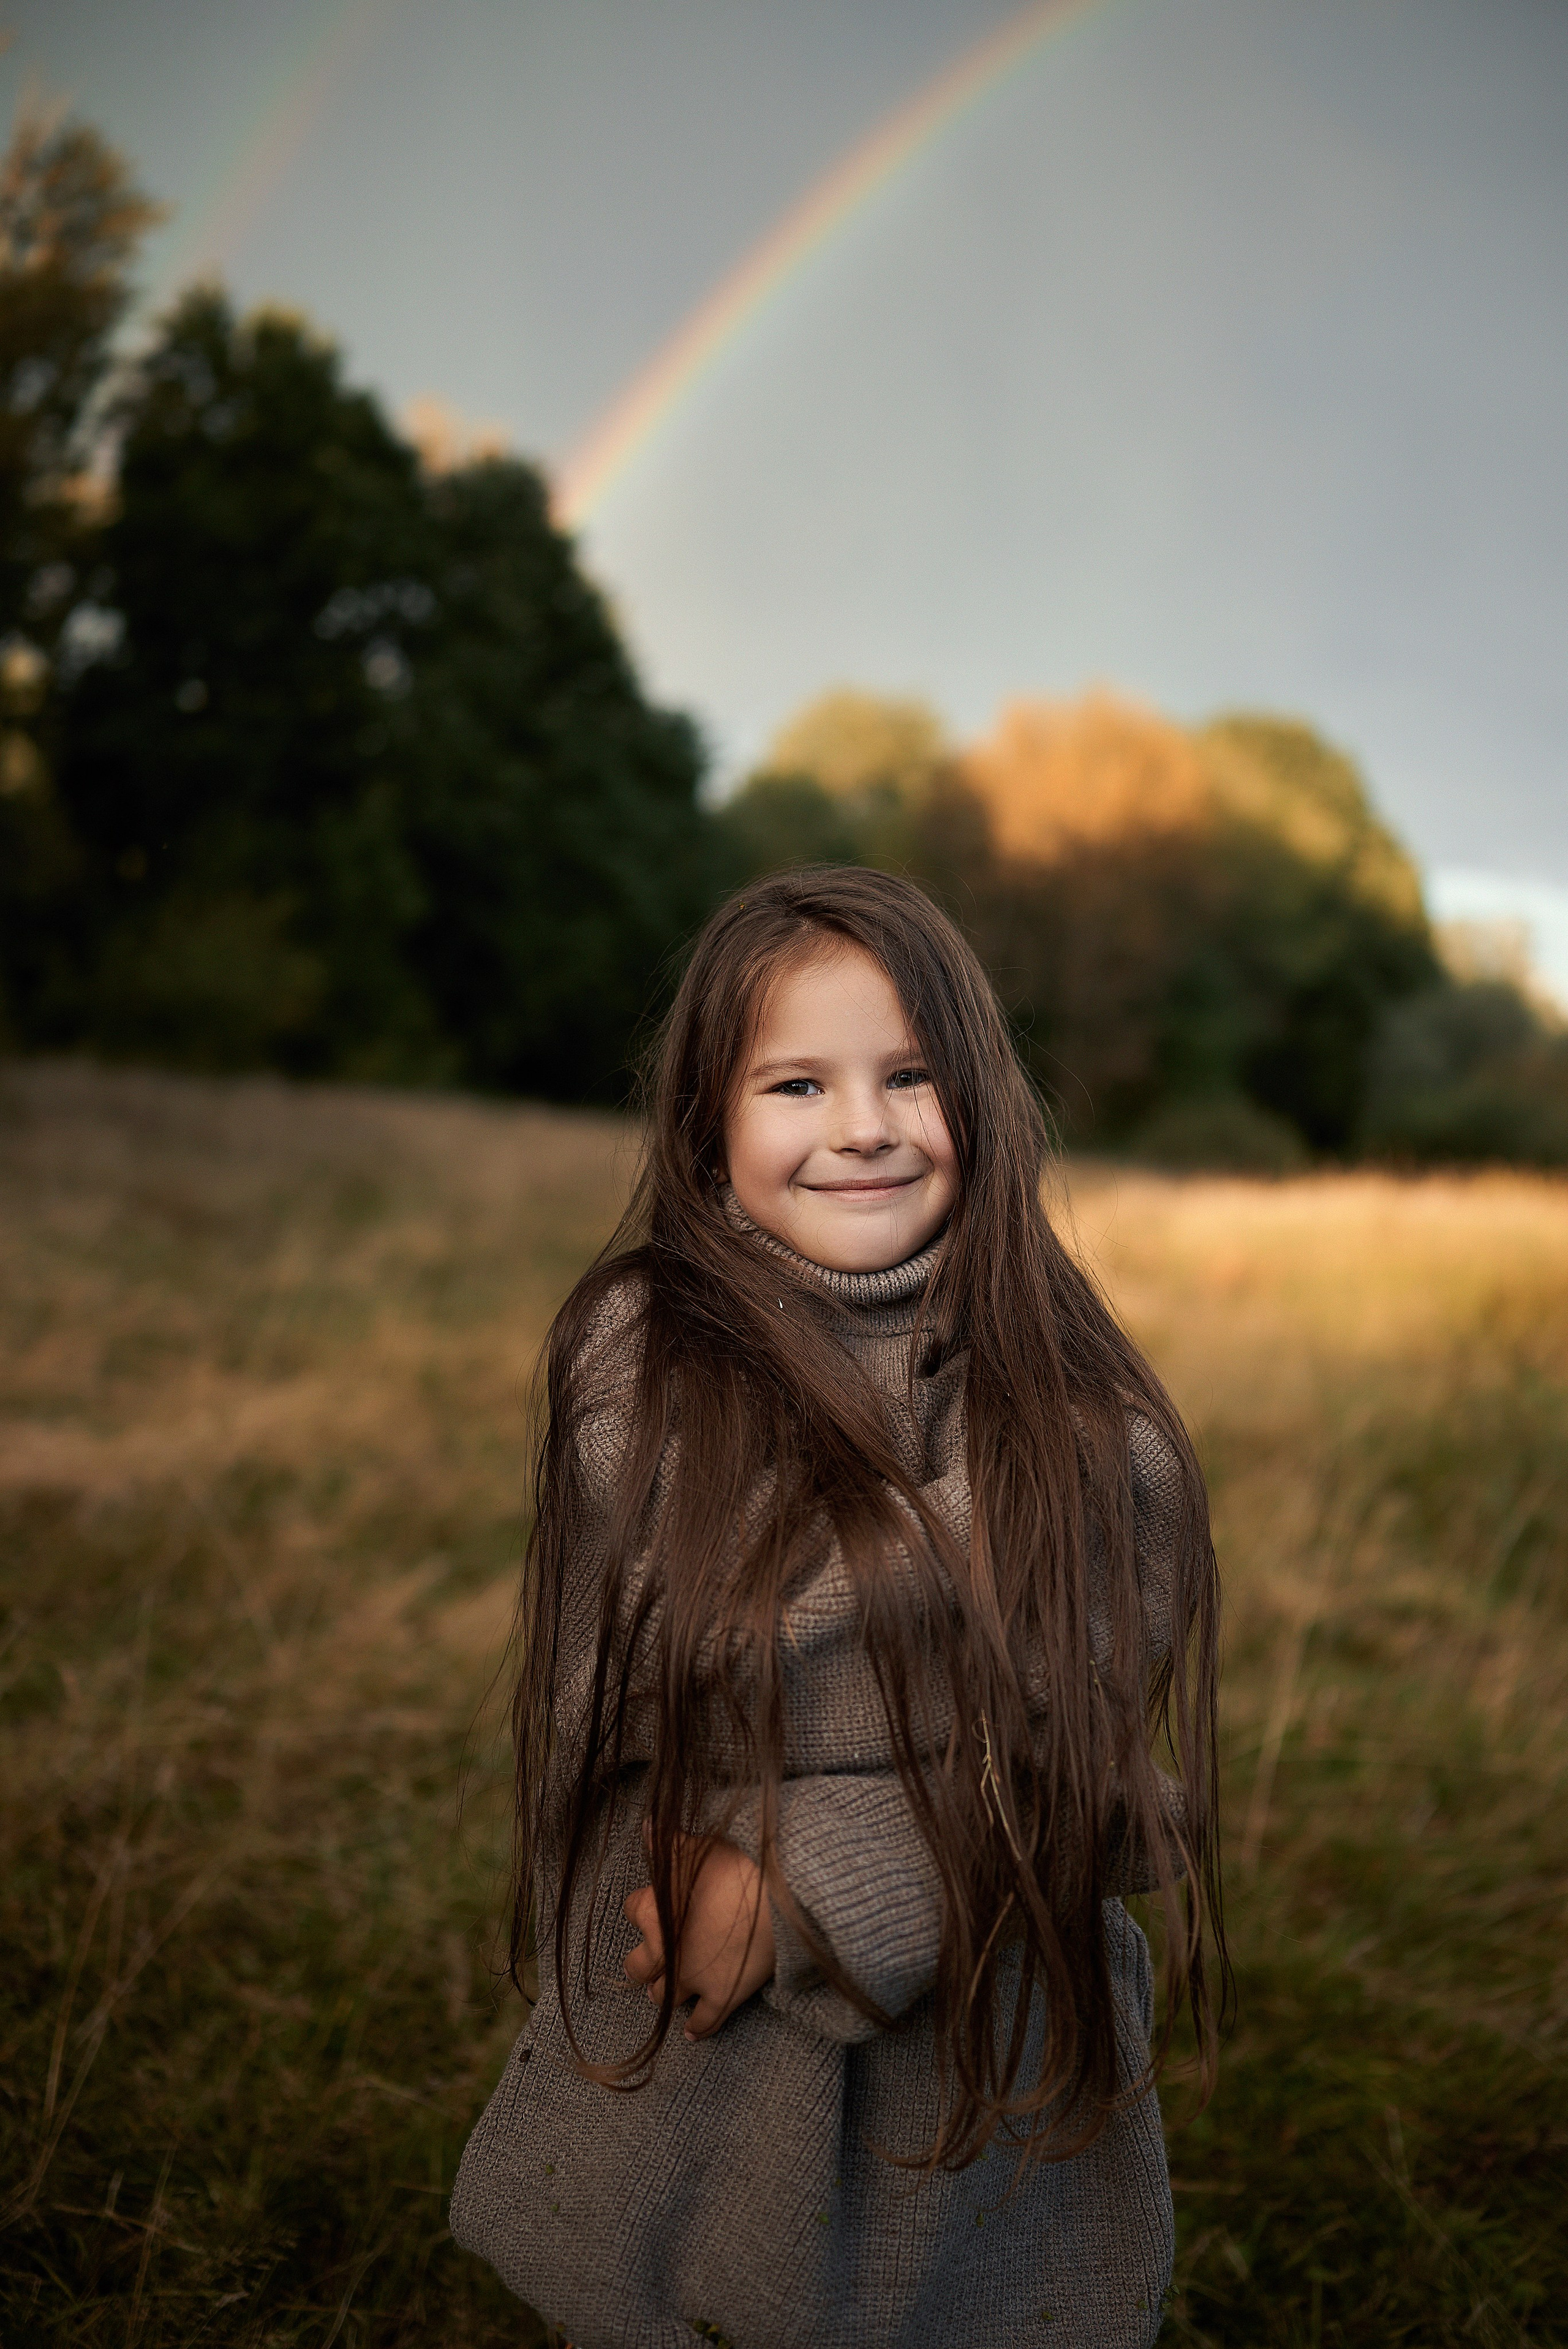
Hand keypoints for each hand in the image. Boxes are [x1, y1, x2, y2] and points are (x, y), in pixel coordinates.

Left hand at [623, 1834, 775, 2038]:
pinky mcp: (721, 1996)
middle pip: (638, 1967)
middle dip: (645, 1964)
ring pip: (663, 1997)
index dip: (643, 1907)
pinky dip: (697, 2028)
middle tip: (655, 1960)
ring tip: (670, 1990)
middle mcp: (665, 1950)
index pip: (632, 1909)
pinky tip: (692, 2033)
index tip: (654, 1905)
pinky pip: (703, 2021)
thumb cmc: (735, 1865)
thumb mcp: (696, 1846)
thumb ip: (667, 1842)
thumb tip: (645, 1825)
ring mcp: (692, 1977)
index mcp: (654, 1910)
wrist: (775, 1898)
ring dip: (665, 1992)